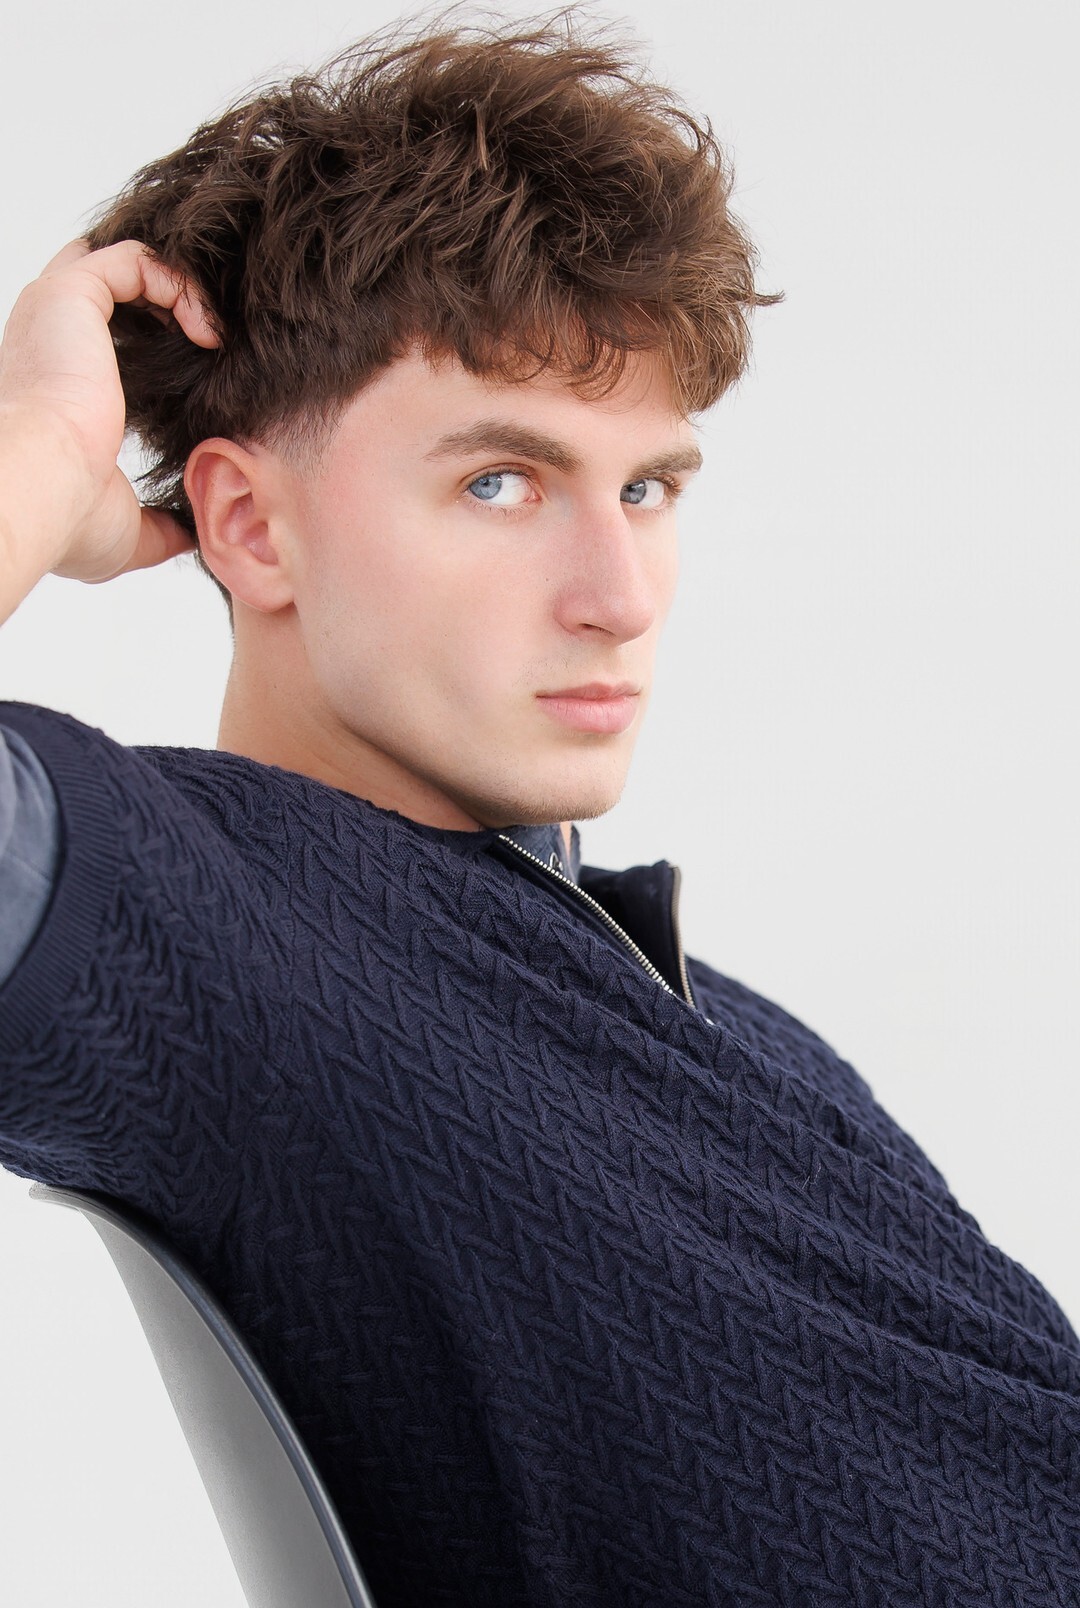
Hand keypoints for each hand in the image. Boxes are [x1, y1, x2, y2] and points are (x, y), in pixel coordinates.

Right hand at [0, 239, 218, 584]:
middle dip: (168, 295)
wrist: (45, 492)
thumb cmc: (68, 515)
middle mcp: (48, 338)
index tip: (208, 367)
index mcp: (55, 384)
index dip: (158, 337)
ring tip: (218, 333)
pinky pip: (135, 259)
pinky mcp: (71, 293)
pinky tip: (207, 332)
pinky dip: (179, 284)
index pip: (103, 336)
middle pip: (110, 284)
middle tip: (218, 336)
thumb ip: (159, 528)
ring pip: (125, 261)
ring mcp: (54, 310)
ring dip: (181, 287)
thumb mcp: (126, 530)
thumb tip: (189, 537)